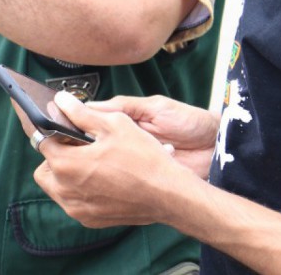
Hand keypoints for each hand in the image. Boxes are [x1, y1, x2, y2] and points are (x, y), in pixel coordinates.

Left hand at [34, 93, 201, 227]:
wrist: (168, 195)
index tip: (64, 129)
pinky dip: (79, 191)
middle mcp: (65, 191)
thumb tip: (61, 100)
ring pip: (57, 188)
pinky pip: (73, 202)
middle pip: (44, 169)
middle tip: (77, 147)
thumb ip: (81, 113)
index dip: (53, 132)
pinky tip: (100, 180)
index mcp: (66, 164)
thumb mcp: (113, 124)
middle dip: (55, 156)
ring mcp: (77, 209)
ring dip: (65, 175)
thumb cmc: (143, 158)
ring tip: (89, 163)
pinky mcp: (90, 219)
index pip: (42, 142)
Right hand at [82, 94, 217, 178]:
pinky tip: (128, 175)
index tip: (63, 125)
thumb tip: (92, 105)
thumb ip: (126, 106)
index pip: (95, 118)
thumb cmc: (190, 122)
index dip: (79, 122)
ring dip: (114, 161)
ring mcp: (134, 158)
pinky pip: (127, 175)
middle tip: (90, 148)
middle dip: (95, 146)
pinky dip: (128, 175)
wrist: (216, 148)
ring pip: (110, 161)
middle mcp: (127, 139)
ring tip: (113, 162)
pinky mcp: (143, 175)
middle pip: (98, 143)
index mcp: (127, 119)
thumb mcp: (157, 107)